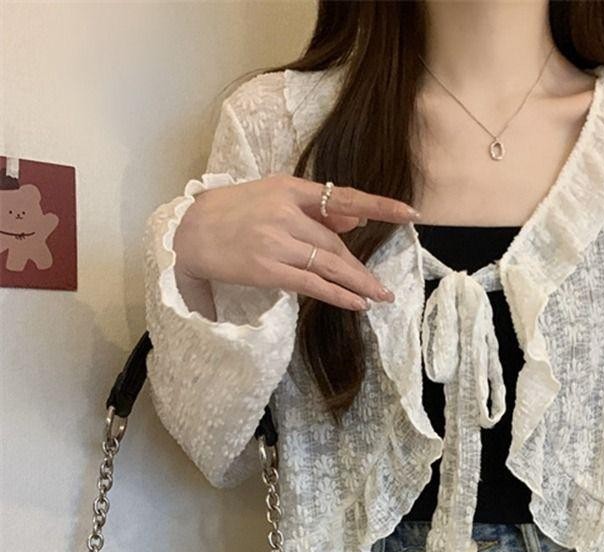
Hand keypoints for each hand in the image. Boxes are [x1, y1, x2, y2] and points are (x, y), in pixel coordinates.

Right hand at [172, 175, 418, 310]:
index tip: (410, 213)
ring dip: (358, 284)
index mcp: (291, 188)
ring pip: (330, 265)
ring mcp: (277, 240)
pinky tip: (357, 304)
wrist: (187, 232)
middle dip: (360, 268)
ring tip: (378, 297)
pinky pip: (313, 284)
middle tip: (381, 287)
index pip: (345, 197)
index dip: (381, 206)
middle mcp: (286, 212)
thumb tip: (359, 217)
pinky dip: (339, 295)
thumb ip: (317, 209)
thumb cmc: (232, 214)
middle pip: (336, 243)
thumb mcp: (274, 198)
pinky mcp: (268, 268)